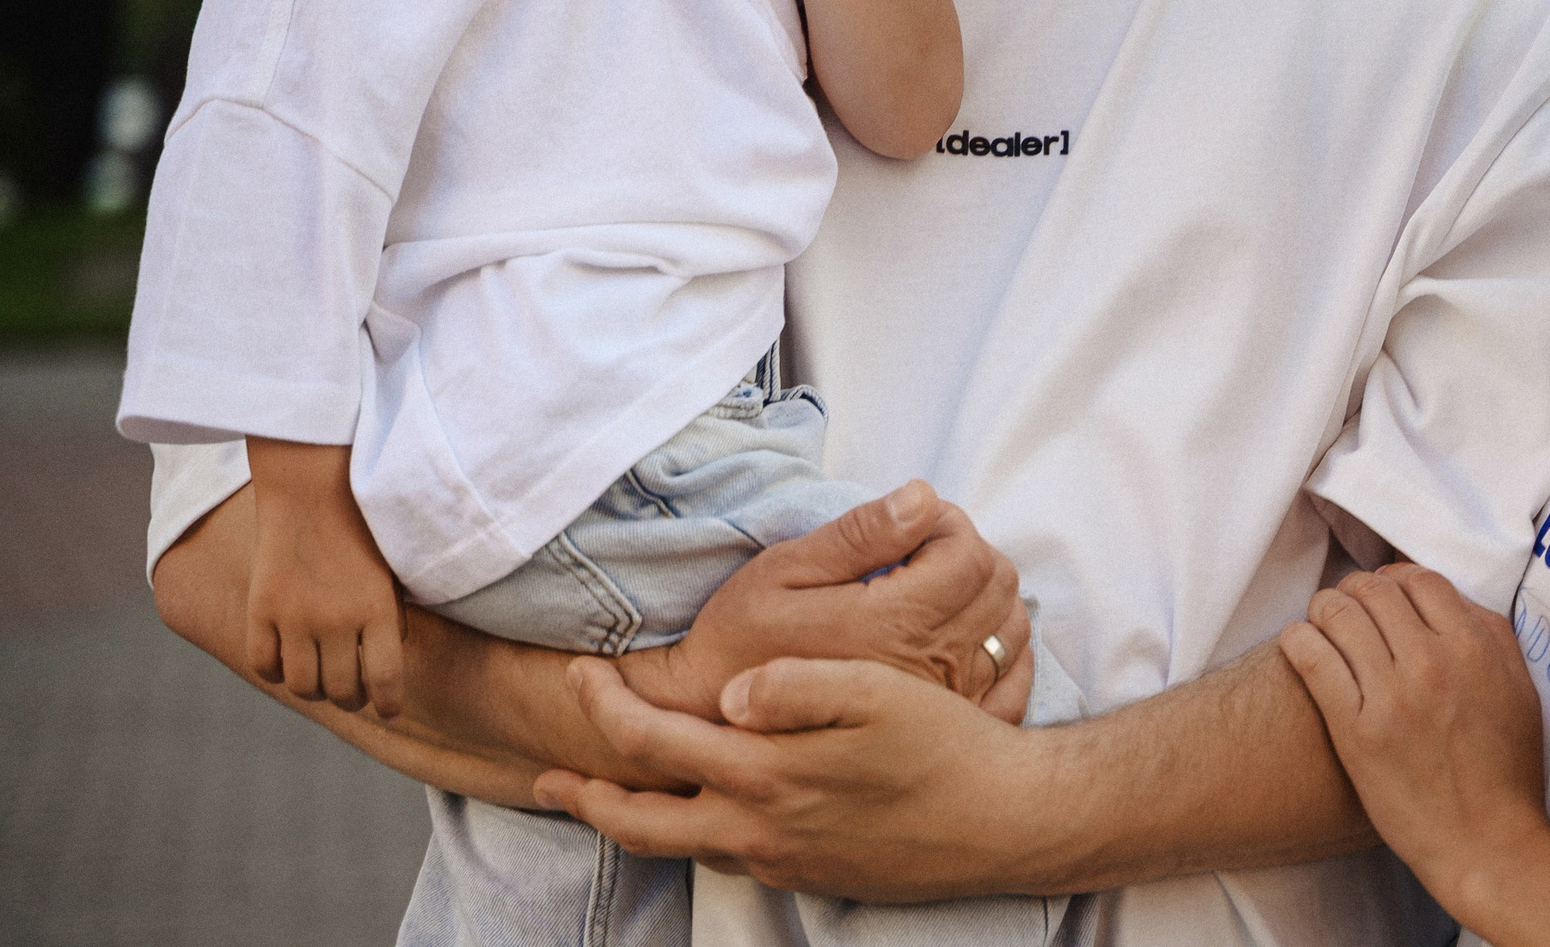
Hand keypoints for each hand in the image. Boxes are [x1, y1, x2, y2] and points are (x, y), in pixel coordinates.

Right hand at [243, 437, 406, 716]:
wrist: (312, 489)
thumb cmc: (361, 528)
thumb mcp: (390, 572)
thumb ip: (390, 618)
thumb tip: (383, 667)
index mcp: (378, 610)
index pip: (387, 680)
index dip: (389, 704)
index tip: (390, 711)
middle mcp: (337, 621)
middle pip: (342, 690)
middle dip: (351, 697)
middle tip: (353, 692)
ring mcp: (296, 618)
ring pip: (302, 685)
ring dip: (313, 689)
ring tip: (321, 681)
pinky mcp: (261, 610)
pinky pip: (263, 664)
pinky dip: (275, 672)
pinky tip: (286, 664)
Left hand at [535, 654, 1039, 899]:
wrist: (1004, 823)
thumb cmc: (946, 748)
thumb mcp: (877, 693)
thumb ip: (797, 686)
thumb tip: (728, 694)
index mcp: (766, 776)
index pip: (653, 745)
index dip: (604, 709)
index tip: (580, 673)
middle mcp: (760, 830)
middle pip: (642, 823)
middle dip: (586, 797)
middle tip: (545, 779)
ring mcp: (782, 861)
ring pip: (681, 848)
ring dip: (633, 823)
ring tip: (607, 800)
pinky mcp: (810, 874)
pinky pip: (726, 859)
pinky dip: (689, 835)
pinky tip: (704, 813)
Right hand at [624, 481, 1034, 727]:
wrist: (714, 726)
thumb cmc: (739, 641)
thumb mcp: (781, 571)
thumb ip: (858, 535)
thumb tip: (923, 498)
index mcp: (892, 625)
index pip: (971, 555)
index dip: (949, 523)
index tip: (913, 525)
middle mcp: (930, 668)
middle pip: (999, 587)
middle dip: (968, 552)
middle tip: (919, 553)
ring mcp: (944, 705)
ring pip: (1010, 630)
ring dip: (985, 597)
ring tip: (932, 593)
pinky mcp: (946, 731)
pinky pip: (1013, 683)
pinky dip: (1004, 649)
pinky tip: (962, 636)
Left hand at [1279, 564, 1549, 906]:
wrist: (1487, 844)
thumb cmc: (1506, 772)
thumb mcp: (1519, 690)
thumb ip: (1490, 635)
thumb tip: (1449, 598)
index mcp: (1473, 648)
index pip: (1418, 579)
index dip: (1395, 578)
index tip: (1384, 593)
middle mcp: (1430, 664)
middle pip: (1373, 589)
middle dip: (1355, 589)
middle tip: (1347, 606)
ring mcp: (1391, 697)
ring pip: (1337, 615)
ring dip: (1323, 609)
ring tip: (1320, 622)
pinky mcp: (1356, 732)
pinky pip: (1313, 660)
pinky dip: (1298, 640)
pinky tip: (1299, 643)